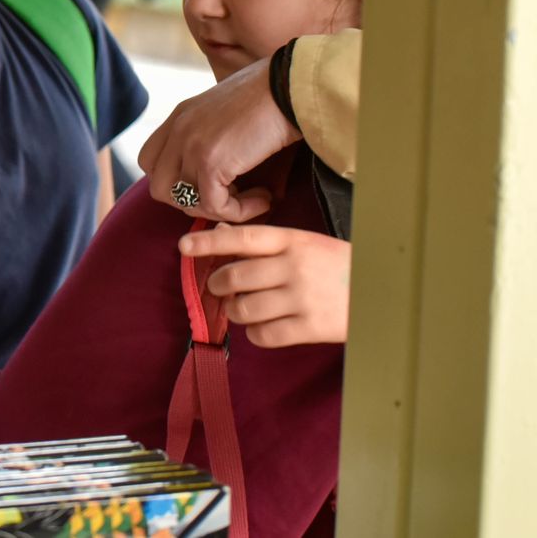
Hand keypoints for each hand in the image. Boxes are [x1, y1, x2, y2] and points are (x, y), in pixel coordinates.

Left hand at [139, 56, 300, 221]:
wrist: (292, 85)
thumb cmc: (276, 95)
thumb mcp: (229, 111)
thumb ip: (214, 133)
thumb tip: (223, 171)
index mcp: (180, 116)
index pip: (150, 160)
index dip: (175, 180)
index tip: (210, 183)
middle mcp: (178, 130)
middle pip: (159, 186)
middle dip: (192, 201)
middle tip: (229, 196)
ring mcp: (190, 146)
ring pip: (183, 202)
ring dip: (218, 210)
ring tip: (252, 197)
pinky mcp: (210, 162)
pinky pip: (214, 206)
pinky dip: (240, 211)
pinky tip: (265, 198)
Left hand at [180, 224, 350, 346]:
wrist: (385, 293)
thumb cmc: (338, 266)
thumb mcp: (306, 244)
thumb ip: (266, 243)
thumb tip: (218, 233)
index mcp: (294, 241)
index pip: (242, 238)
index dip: (209, 241)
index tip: (183, 245)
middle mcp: (295, 267)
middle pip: (234, 277)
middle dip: (217, 285)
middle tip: (219, 288)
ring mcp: (302, 298)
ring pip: (243, 308)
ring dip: (234, 311)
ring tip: (243, 308)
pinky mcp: (310, 327)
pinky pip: (263, 336)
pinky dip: (255, 334)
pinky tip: (263, 327)